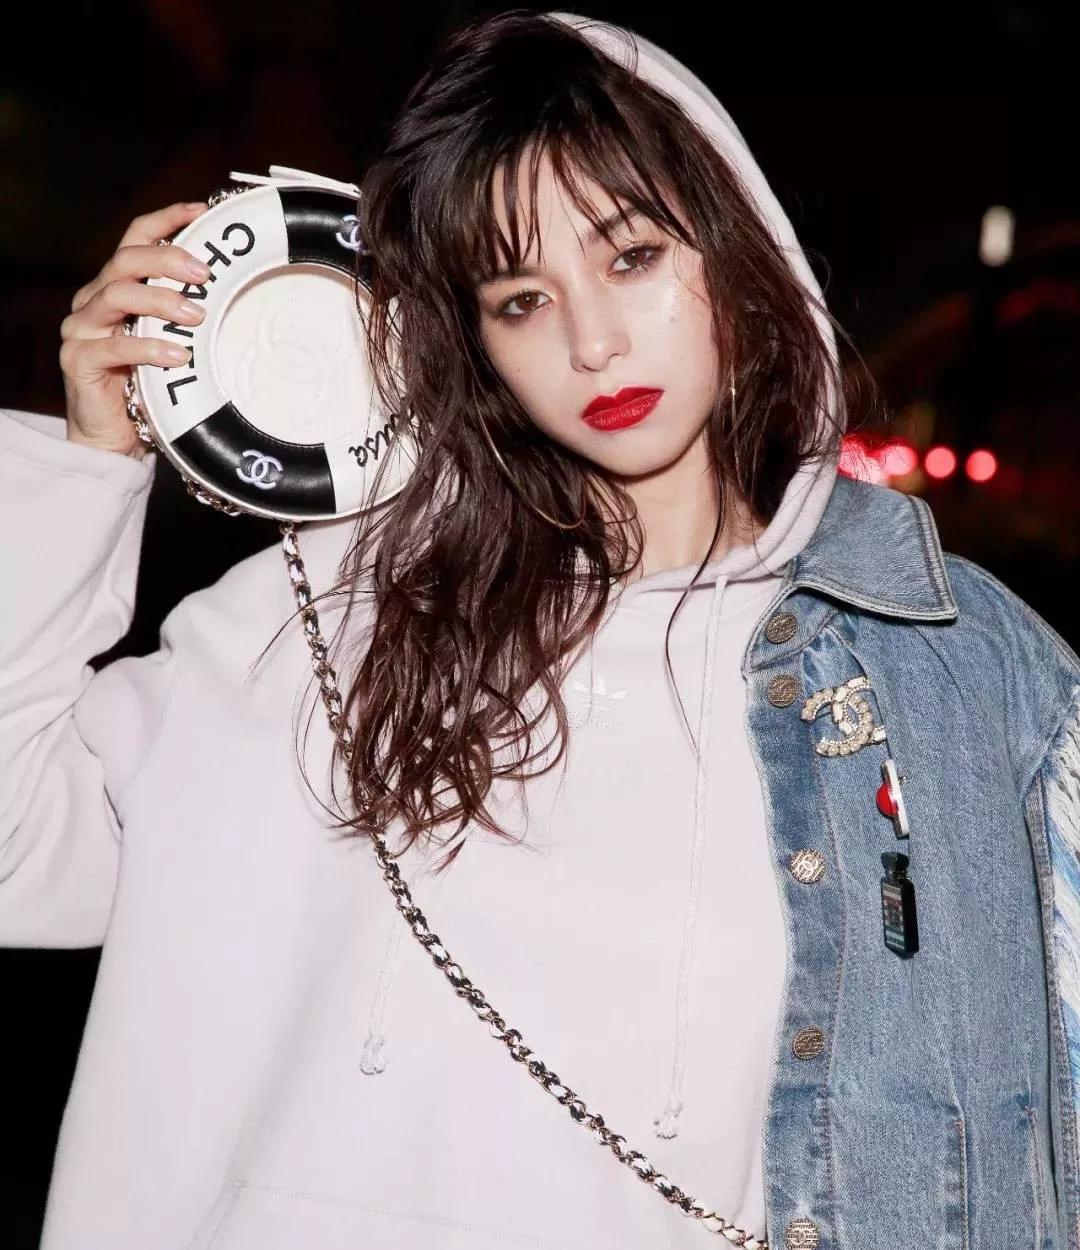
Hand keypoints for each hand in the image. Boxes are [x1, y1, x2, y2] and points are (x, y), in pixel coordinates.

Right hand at [59, 201, 211, 458]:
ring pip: (118, 294)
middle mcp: (94, 301)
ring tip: (198, 316)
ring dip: (162, 301)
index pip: (136, 239)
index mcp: (115, 287)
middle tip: (206, 275)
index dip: (167, 220)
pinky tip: (178, 356)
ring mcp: (82, 329)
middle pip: (126, 260)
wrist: (113, 438)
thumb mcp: (172, 342)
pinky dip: (149, 348)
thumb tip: (235, 293)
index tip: (203, 211)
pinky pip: (114, 346)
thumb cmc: (149, 388)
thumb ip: (187, 316)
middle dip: (169, 260)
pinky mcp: (78, 360)